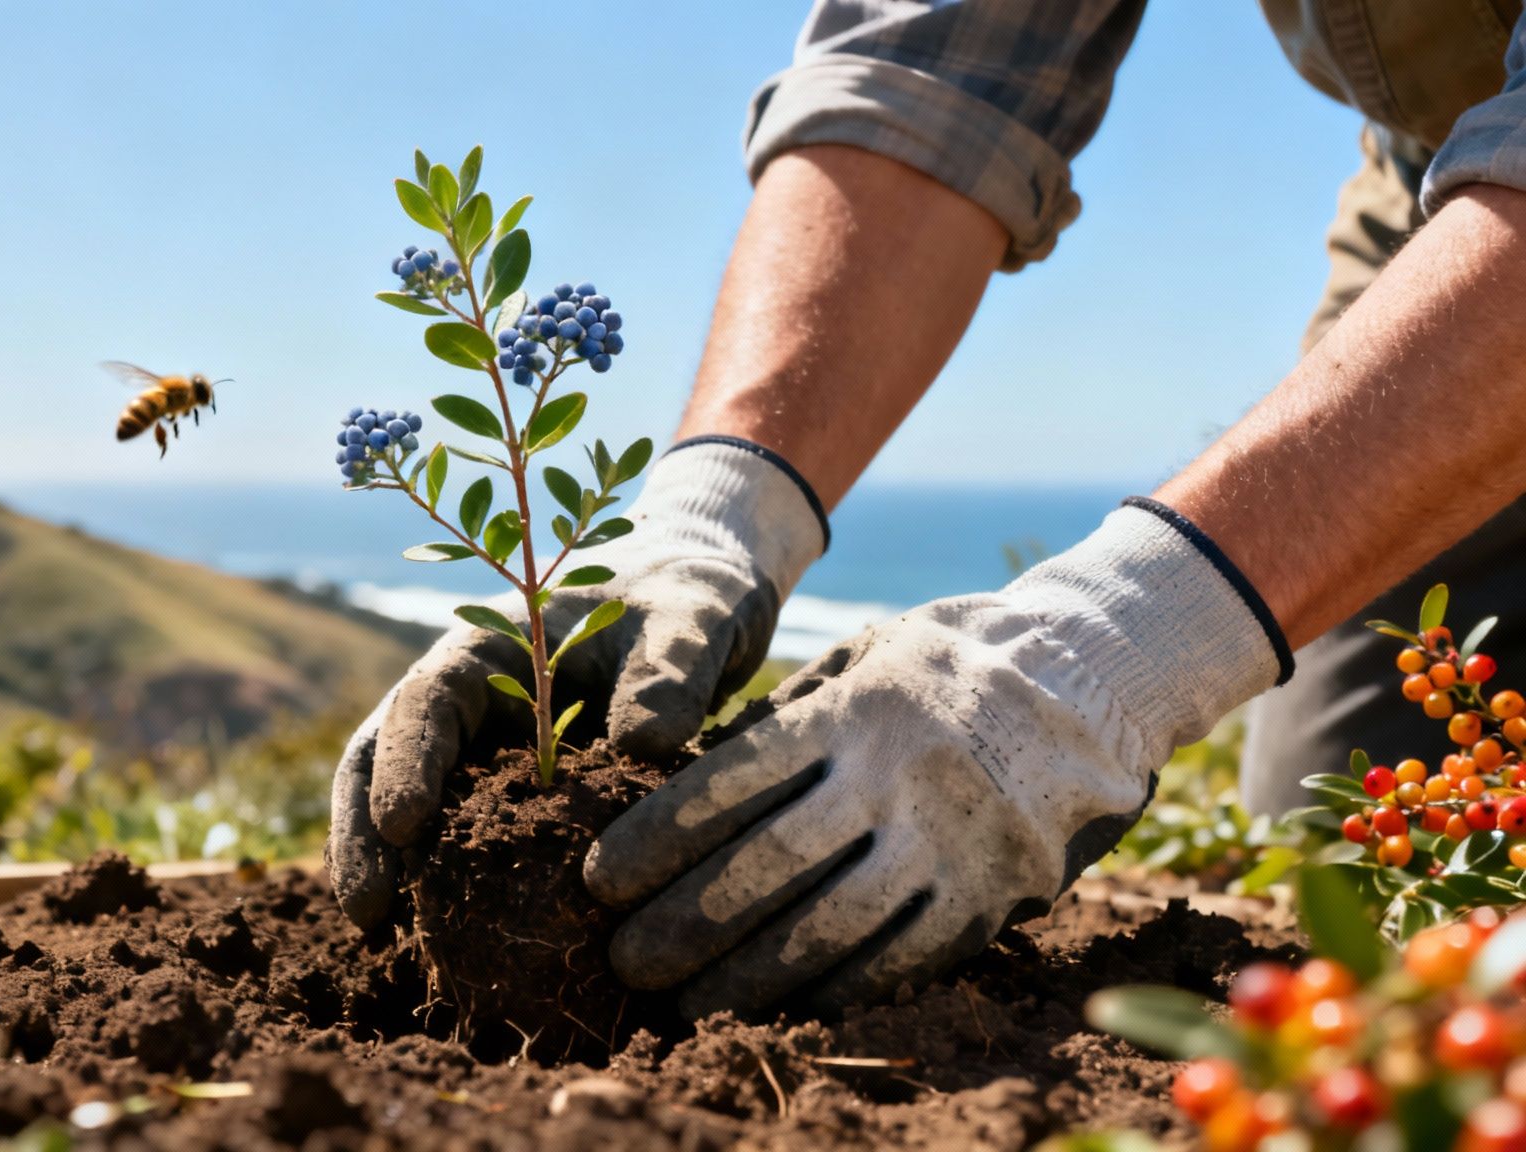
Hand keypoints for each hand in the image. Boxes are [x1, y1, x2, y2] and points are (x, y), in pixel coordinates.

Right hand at [326, 440, 827, 927]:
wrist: (700, 610)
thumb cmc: (689, 598)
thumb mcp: (698, 615)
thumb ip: (675, 666)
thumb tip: (645, 745)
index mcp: (492, 643)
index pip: (426, 700)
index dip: (406, 761)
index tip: (404, 824)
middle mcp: (470, 701)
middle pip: (384, 760)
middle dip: (364, 834)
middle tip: (370, 912)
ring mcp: (482, 751)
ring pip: (405, 808)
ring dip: (387, 869)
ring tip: (384, 943)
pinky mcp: (510, 798)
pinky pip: (464, 844)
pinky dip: (443, 890)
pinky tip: (452, 952)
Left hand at [583, 502, 1288, 1015]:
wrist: (1091, 679)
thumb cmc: (946, 667)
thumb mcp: (862, 660)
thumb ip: (786, 722)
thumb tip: (687, 788)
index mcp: (850, 711)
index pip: (726, 786)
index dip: (653, 842)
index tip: (600, 882)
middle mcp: (893, 777)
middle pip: (763, 868)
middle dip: (682, 925)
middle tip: (622, 962)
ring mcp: (948, 842)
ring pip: (826, 930)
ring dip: (744, 979)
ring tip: (684, 1006)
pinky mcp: (992, 894)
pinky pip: (900, 959)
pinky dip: (833, 991)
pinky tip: (780, 1008)